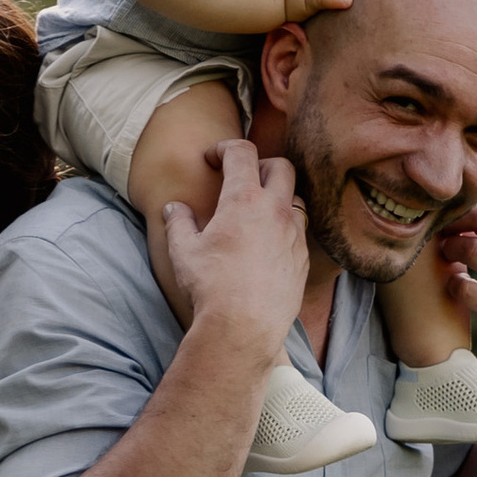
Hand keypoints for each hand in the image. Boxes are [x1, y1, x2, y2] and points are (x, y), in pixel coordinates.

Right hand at [160, 139, 310, 363]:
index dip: (225, 148)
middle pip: (281, 166)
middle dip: (261, 164)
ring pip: (295, 198)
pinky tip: (269, 243)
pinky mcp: (302, 258)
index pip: (242, 152)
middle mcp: (275, 211)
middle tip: (242, 178)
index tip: (213, 158)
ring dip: (278, 197)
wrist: (244, 328)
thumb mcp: (183, 252)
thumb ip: (178, 223)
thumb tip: (174, 209)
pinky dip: (286, 227)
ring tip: (258, 212)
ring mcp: (294, 234)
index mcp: (243, 200)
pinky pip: (300, 230)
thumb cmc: (211, 287)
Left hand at [437, 171, 476, 403]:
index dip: (472, 192)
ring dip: (451, 250)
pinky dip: (455, 286)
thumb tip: (467, 201)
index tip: (458, 208)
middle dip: (454, 221)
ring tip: (448, 256)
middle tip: (443, 233)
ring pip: (474, 248)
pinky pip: (469, 290)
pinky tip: (455, 287)